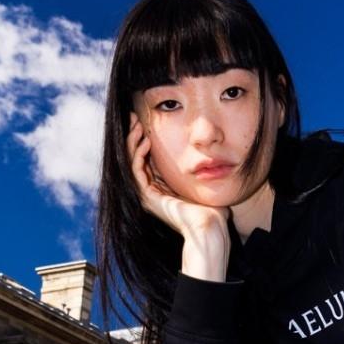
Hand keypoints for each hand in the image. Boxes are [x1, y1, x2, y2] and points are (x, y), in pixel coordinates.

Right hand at [127, 112, 229, 237]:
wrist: (210, 226)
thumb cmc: (212, 209)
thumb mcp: (202, 181)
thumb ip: (197, 168)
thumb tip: (203, 153)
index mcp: (162, 188)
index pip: (147, 159)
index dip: (143, 139)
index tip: (144, 121)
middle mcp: (151, 191)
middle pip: (135, 158)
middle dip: (134, 136)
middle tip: (134, 117)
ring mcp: (148, 195)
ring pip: (132, 162)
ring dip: (132, 142)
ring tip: (136, 124)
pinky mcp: (148, 198)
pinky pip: (136, 172)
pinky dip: (138, 156)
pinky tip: (145, 142)